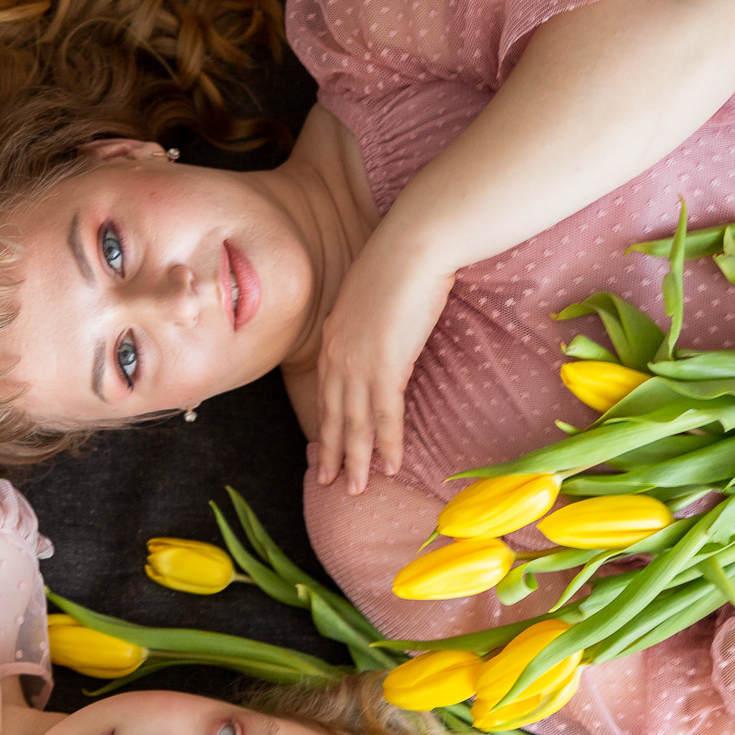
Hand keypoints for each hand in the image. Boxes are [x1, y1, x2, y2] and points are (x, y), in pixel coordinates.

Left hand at [313, 254, 455, 493]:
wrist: (413, 246)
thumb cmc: (400, 261)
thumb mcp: (373, 293)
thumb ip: (369, 319)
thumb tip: (380, 332)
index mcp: (332, 336)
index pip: (325, 389)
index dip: (324, 421)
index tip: (321, 444)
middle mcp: (338, 354)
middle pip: (332, 413)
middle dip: (330, 451)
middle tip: (326, 481)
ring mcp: (360, 363)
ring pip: (354, 423)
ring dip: (356, 460)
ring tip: (354, 488)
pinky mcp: (386, 366)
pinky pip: (385, 416)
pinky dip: (388, 444)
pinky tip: (391, 467)